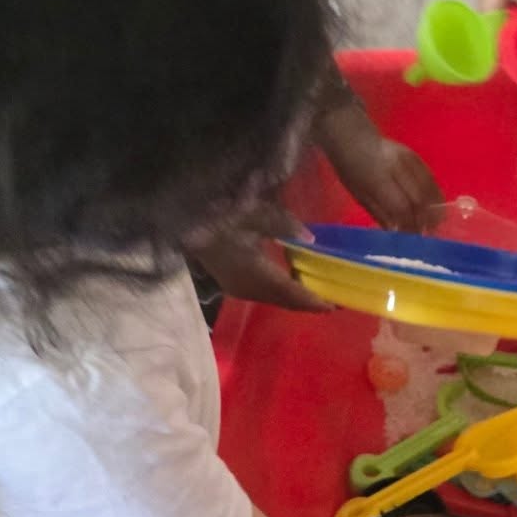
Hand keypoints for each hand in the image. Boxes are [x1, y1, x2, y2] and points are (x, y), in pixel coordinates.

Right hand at [188, 202, 329, 313]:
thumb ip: (282, 224)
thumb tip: (310, 239)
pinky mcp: (232, 285)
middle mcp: (247, 287)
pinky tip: (292, 284)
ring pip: (273, 299)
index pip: (289, 291)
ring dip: (294, 299)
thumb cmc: (216, 213)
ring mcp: (237, 289)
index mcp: (252, 271)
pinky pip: (263, 294)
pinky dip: (281, 292)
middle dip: (307, 303)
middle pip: (283, 300)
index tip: (334, 305)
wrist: (182, 223)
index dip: (312, 300)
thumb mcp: (251, 211)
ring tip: (318, 294)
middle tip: (333, 301)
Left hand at [320, 102, 440, 230]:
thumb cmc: (350, 168)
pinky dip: (435, 194)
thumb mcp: (359, 194)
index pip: (402, 207)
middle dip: (424, 219)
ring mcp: (409, 159)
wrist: (352, 136)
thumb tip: (398, 232)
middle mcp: (397, 168)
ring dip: (434, 208)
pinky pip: (431, 178)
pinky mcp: (416, 156)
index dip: (409, 225)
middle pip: (419, 199)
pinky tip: (435, 207)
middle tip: (425, 234)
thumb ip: (380, 213)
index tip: (412, 238)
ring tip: (433, 224)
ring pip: (429, 188)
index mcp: (378, 179)